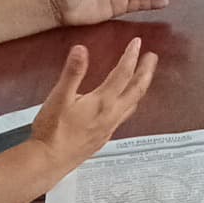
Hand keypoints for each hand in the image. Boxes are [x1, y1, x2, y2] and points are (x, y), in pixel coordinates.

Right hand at [28, 39, 158, 171]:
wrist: (50, 160)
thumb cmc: (52, 128)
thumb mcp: (59, 97)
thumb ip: (72, 73)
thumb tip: (81, 48)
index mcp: (102, 101)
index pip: (122, 74)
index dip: (131, 56)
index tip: (137, 42)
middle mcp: (111, 114)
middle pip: (136, 89)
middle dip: (146, 71)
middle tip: (153, 57)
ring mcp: (110, 127)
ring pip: (133, 104)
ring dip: (141, 87)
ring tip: (143, 77)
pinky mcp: (104, 137)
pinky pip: (125, 115)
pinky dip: (131, 102)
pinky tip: (125, 104)